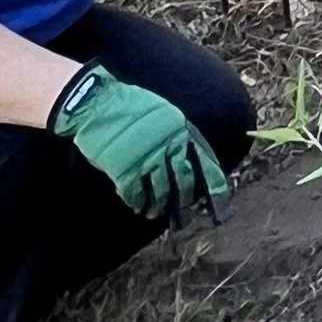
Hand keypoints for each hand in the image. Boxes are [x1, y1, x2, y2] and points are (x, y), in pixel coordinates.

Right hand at [50, 67, 230, 224]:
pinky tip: (138, 207)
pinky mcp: (126, 170)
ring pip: (161, 192)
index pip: (206, 163)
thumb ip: (178, 137)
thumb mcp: (165, 115)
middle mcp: (169, 146)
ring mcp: (148, 158)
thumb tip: (188, 163)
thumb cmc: (131, 107)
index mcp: (181, 130)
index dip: (216, 188)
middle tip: (183, 220)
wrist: (99, 101)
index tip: (222, 211)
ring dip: (159, 207)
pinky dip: (138, 204)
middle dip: (184, 204)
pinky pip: (137, 195)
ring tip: (155, 213)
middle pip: (184, 182)